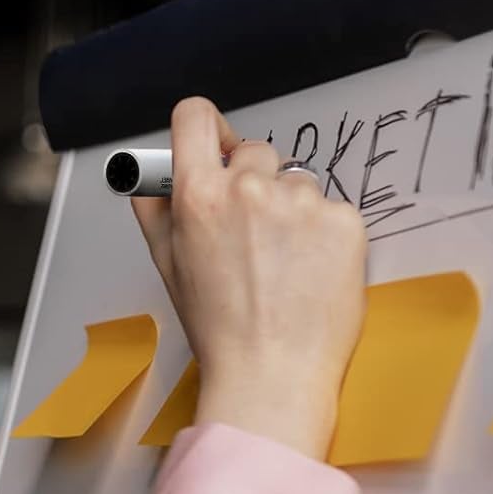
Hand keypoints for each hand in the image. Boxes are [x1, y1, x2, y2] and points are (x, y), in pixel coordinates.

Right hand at [133, 96, 366, 458]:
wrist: (272, 374)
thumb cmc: (221, 330)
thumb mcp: (169, 266)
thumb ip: (155, 210)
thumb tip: (148, 175)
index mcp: (199, 197)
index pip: (195, 118)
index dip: (203, 128)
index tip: (212, 142)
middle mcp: (249, 190)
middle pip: (253, 151)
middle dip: (252, 182)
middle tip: (252, 235)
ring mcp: (301, 202)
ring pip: (297, 182)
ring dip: (291, 211)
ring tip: (282, 265)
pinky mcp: (344, 220)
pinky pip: (332, 209)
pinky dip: (324, 235)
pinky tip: (309, 272)